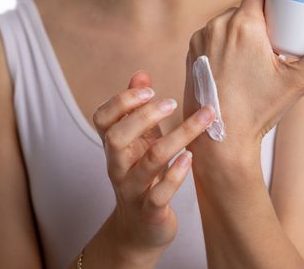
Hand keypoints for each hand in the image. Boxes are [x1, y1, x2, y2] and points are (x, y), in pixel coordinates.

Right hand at [92, 70, 215, 264]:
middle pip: (117, 137)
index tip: (149, 90)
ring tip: (202, 120)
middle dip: (143, 116)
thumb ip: (138, 110)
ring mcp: (133, 189)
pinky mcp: (150, 211)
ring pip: (148, 161)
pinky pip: (159, 194)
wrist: (139, 229)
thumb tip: (140, 74)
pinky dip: (175, 175)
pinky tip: (190, 159)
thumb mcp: (140, 142)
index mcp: (115, 147)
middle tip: (171, 103)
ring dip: (176, 137)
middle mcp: (118, 166)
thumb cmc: (142, 177)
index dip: (121, 101)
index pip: (101, 118)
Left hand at [183, 0, 303, 163]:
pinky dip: (223, 40)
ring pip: (225, 21)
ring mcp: (200, 39)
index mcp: (243, 25)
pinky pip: (210, 35)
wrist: (221, 137)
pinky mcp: (191, 53)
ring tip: (255, 47)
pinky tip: (233, 56)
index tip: (283, 8)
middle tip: (275, 34)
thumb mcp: (299, 83)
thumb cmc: (259, 110)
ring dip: (240, 28)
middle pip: (243, 7)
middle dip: (259, 15)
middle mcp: (216, 26)